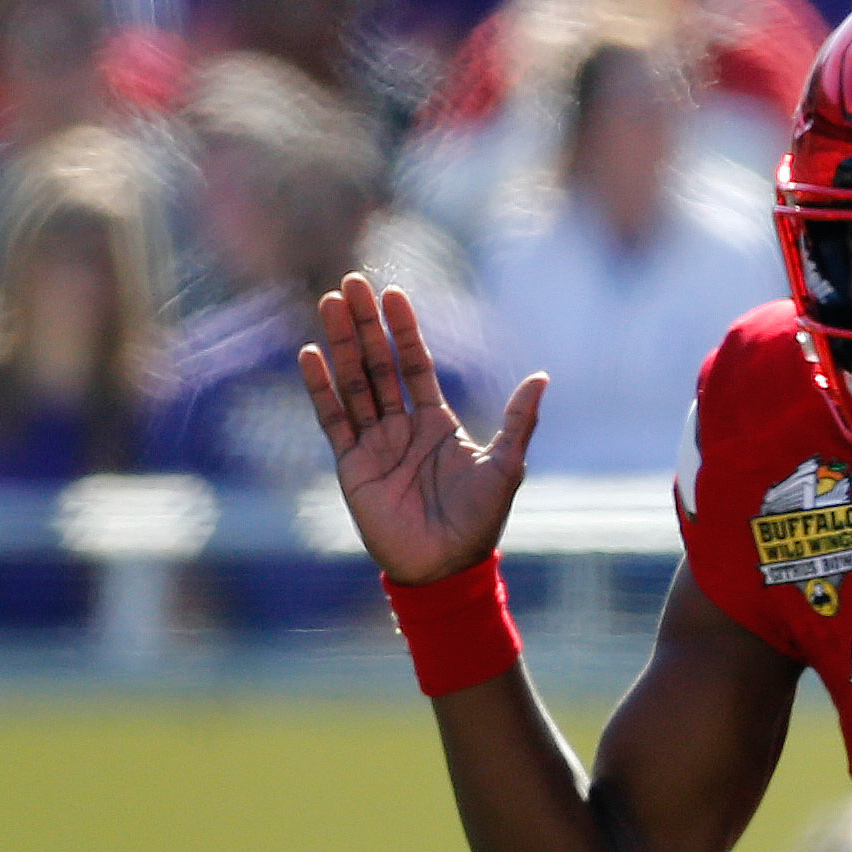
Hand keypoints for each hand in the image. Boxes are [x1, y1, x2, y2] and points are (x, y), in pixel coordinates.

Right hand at [300, 272, 547, 584]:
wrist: (446, 568)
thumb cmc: (479, 522)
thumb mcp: (506, 466)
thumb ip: (518, 421)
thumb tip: (542, 376)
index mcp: (436, 422)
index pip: (416, 364)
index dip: (404, 330)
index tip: (393, 293)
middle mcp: (402, 427)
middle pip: (379, 364)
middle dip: (365, 325)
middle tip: (351, 284)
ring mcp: (374, 444)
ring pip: (354, 383)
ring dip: (341, 344)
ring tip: (328, 304)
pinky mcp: (352, 465)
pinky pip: (334, 419)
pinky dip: (321, 388)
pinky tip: (310, 354)